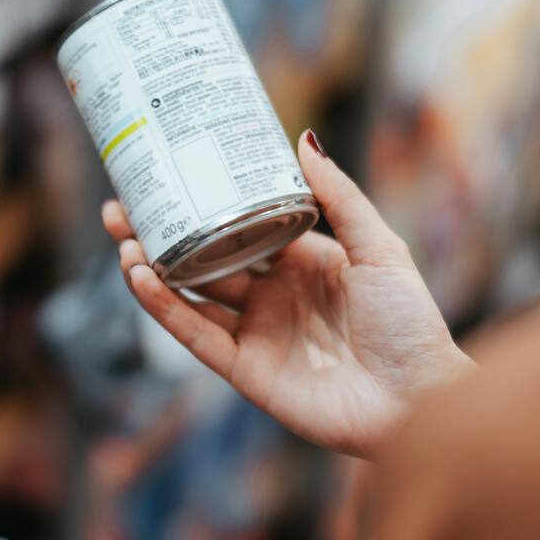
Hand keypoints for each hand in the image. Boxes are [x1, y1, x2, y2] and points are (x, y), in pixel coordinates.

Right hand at [104, 130, 472, 458]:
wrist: (419, 400)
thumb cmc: (411, 326)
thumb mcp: (380, 248)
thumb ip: (340, 197)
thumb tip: (302, 139)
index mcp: (300, 263)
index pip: (238, 226)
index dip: (201, 205)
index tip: (167, 177)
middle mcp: (270, 296)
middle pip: (201, 259)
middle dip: (158, 234)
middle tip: (120, 208)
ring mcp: (253, 333)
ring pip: (188, 296)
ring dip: (151, 270)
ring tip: (123, 240)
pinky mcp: (244, 370)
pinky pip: (196, 335)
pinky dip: (166, 309)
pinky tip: (142, 280)